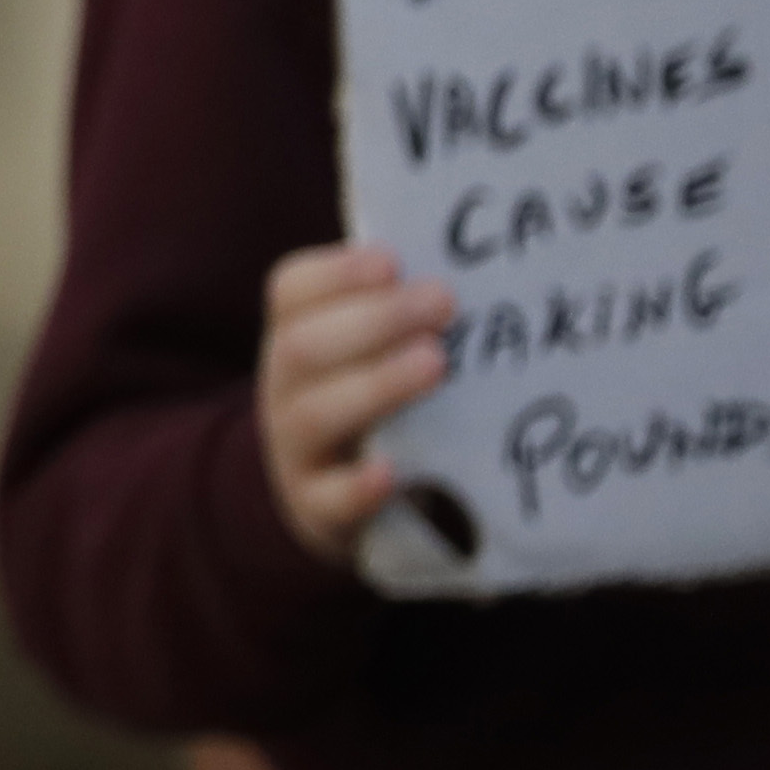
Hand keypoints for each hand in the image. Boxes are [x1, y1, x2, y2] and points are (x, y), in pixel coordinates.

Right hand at [257, 241, 454, 562]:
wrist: (332, 499)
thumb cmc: (374, 405)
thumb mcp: (368, 354)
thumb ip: (404, 317)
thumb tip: (484, 267)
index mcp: (295, 336)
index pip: (292, 290)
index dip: (338, 273)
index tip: (393, 260)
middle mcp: (285, 388)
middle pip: (303, 346)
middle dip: (374, 320)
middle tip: (443, 303)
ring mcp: (296, 450)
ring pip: (316, 414)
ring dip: (376, 384)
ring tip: (435, 363)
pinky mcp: (318, 509)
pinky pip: (329, 499)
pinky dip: (358, 485)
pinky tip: (391, 472)